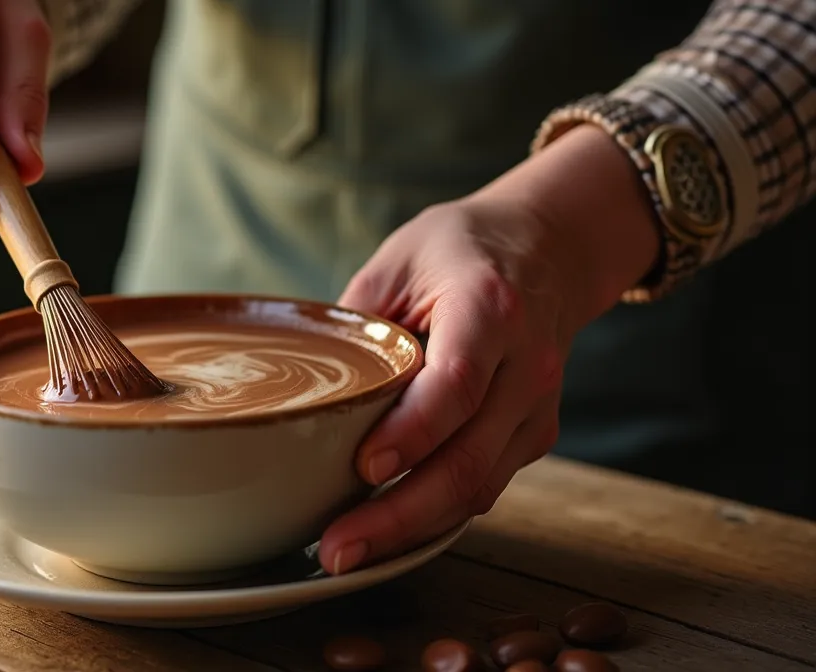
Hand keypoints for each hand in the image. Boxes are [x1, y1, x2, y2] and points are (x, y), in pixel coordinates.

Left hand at [318, 126, 662, 573]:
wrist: (550, 249)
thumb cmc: (459, 251)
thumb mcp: (397, 261)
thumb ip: (356, 323)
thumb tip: (302, 389)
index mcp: (490, 308)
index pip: (455, 385)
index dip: (411, 433)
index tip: (363, 468)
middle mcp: (527, 365)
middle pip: (468, 459)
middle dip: (398, 515)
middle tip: (336, 548)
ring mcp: (538, 408)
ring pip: (479, 487)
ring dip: (412, 529)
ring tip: (346, 552)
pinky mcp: (533, 436)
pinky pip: (484, 487)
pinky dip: (434, 516)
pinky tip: (385, 532)